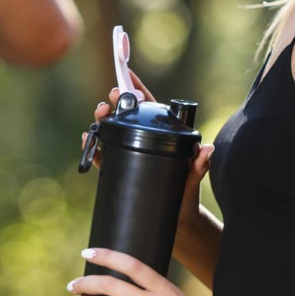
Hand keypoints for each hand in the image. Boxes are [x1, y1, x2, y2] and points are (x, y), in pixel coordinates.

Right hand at [82, 71, 213, 229]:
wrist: (176, 222)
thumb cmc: (187, 194)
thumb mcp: (192, 177)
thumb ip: (199, 164)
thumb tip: (207, 149)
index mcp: (161, 134)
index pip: (148, 105)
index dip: (136, 88)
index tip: (126, 73)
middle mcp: (144, 140)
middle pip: (126, 115)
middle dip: (116, 102)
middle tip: (111, 99)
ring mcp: (130, 154)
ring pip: (112, 131)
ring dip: (101, 120)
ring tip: (99, 114)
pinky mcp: (119, 169)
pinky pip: (104, 154)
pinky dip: (93, 146)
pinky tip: (87, 138)